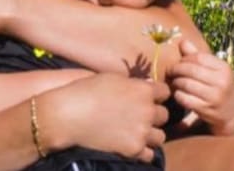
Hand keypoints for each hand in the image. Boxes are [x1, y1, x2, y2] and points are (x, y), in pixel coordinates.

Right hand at [38, 74, 169, 162]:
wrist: (68, 115)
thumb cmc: (86, 91)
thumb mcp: (112, 78)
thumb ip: (134, 83)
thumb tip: (147, 86)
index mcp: (144, 90)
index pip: (165, 92)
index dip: (156, 95)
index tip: (146, 98)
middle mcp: (148, 111)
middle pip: (164, 115)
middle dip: (153, 115)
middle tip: (138, 116)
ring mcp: (142, 131)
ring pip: (160, 136)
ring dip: (150, 134)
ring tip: (136, 132)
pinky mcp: (134, 149)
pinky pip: (150, 154)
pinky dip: (142, 151)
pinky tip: (131, 145)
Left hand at [165, 40, 233, 135]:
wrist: (231, 115)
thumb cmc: (219, 87)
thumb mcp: (215, 71)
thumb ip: (198, 56)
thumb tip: (182, 42)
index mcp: (224, 68)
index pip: (198, 57)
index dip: (185, 59)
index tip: (178, 62)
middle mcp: (222, 81)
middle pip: (190, 69)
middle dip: (176, 69)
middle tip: (170, 72)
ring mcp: (214, 96)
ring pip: (185, 83)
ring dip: (175, 82)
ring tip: (174, 82)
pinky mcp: (206, 109)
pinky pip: (184, 98)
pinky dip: (178, 94)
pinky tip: (178, 93)